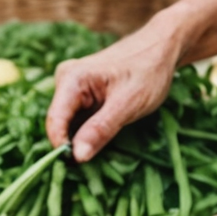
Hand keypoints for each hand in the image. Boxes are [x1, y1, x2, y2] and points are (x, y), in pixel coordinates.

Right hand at [46, 24, 181, 160]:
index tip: (78, 167)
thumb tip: (77, 156)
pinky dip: (88, 131)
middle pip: (60, 124)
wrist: (161, 48)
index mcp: (72, 79)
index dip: (62, 147)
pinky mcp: (79, 94)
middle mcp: (65, 80)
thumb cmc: (148, 71)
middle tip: (98, 160)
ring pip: (68, 124)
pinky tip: (106, 133)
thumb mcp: (128, 103)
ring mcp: (71, 87)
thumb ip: (100, 129)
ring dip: (82, 139)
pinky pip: (77, 119)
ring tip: (107, 142)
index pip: (55, 121)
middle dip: (74, 144)